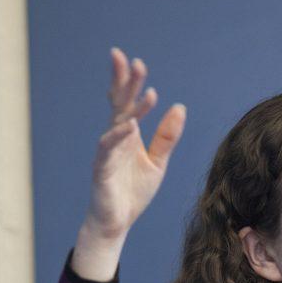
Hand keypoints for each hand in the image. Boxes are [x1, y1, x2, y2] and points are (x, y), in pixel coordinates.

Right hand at [85, 47, 186, 239]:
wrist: (117, 221)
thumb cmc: (133, 191)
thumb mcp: (158, 162)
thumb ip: (166, 136)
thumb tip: (179, 106)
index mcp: (127, 134)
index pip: (128, 103)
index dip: (132, 83)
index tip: (138, 63)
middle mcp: (115, 138)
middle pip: (118, 105)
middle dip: (124, 83)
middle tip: (132, 60)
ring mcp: (107, 153)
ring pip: (116, 123)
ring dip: (130, 107)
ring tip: (146, 92)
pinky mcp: (102, 170)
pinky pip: (108, 149)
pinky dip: (118, 136)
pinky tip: (131, 125)